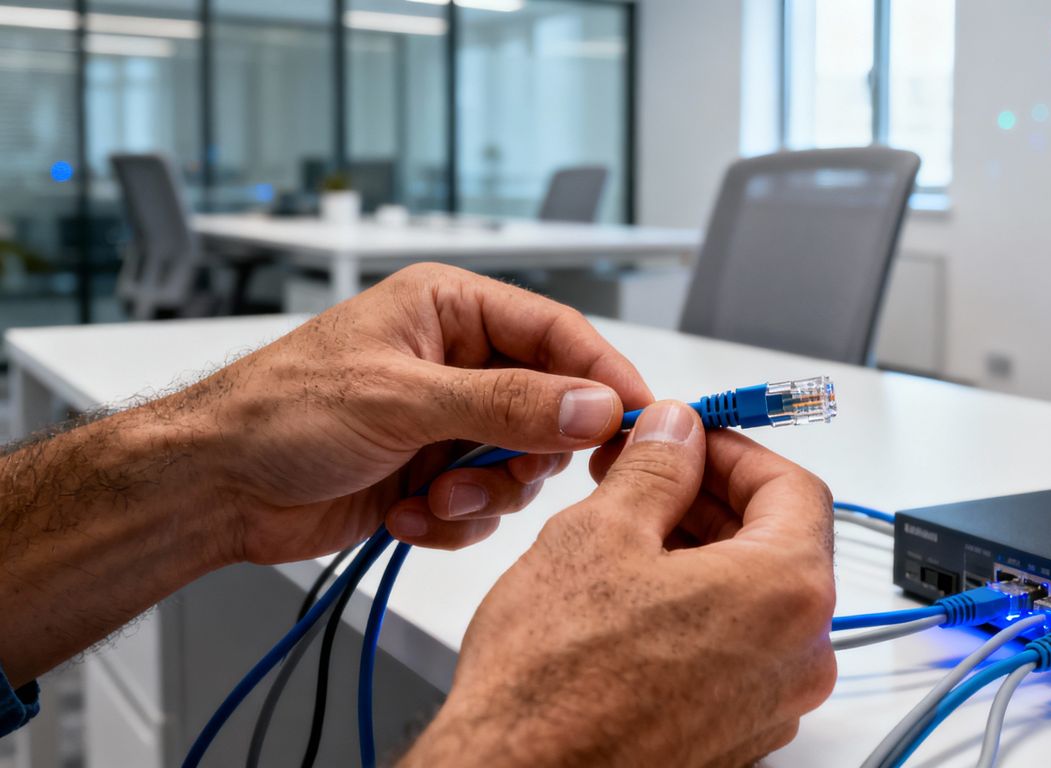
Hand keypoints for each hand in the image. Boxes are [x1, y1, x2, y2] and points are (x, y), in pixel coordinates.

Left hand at [175, 263, 651, 564]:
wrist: (212, 486)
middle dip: (527, 454)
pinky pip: (485, 504)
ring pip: (522, 464)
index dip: (603, 377)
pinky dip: (454, 521)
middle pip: (551, 406)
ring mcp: (447, 421)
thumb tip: (593, 406)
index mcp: (451, 310)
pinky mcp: (433, 473)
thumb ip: (507, 405)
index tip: (640, 420)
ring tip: (431, 499)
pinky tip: (405, 515)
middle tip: (504, 477)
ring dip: (483, 495)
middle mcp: (456, 361)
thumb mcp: (402, 400)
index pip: (558, 333)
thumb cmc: (279, 413)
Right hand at [404, 400, 837, 766]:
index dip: (734, 451)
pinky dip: (699, 610)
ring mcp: (771, 704)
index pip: (794, 487)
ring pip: (755, 599)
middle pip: (780, 543)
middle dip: (713, 499)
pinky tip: (634, 596)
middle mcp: (798, 657)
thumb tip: (677, 433)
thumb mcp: (601, 533)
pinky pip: (737, 651)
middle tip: (650, 475)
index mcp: (785, 593)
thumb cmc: (554, 682)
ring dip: (703, 553)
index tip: (690, 440)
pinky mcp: (735, 736)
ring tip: (629, 531)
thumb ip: (658, 467)